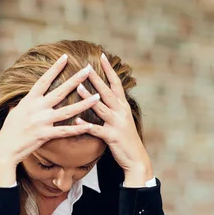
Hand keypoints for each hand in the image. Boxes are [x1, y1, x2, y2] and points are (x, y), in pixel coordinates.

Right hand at [0, 55, 99, 185]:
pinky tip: (89, 125)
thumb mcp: (14, 112)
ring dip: (84, 104)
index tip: (65, 57)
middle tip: (88, 70)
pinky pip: (65, 131)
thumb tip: (22, 99)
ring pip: (68, 111)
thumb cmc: (9, 131)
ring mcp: (42, 121)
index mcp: (29, 100)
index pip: (44, 80)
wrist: (4, 148)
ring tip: (97, 97)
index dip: (55, 68)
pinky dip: (77, 129)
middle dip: (75, 80)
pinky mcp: (45, 135)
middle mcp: (37, 108)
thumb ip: (22, 104)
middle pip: (60, 91)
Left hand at [76, 54, 152, 186]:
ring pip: (101, 108)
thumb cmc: (126, 139)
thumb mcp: (122, 120)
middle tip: (85, 66)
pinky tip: (77, 122)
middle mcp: (121, 112)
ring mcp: (117, 124)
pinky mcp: (112, 137)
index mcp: (123, 107)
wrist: (136, 159)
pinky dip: (87, 126)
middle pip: (107, 92)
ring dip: (89, 98)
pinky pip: (97, 130)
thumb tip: (103, 96)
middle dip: (96, 79)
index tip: (102, 55)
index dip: (109, 70)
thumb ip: (114, 108)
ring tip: (78, 87)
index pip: (116, 84)